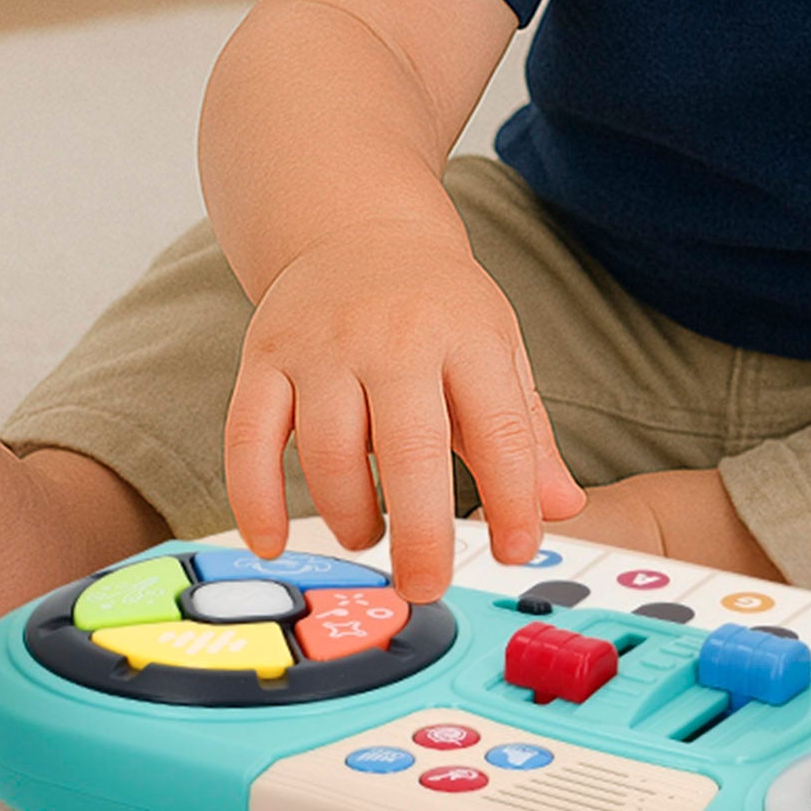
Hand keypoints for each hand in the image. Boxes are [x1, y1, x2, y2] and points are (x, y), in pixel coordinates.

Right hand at [222, 217, 586, 602]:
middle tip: (426, 584)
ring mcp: (323, 343)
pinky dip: (255, 499)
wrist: (359, 226)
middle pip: (411, 450)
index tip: (515, 551)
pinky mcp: (264, 354)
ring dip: (350, 517)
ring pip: (329, 452)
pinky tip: (273, 541)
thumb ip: (527, 434)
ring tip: (369, 537)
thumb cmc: (440, 304)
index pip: (500, 430)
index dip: (513, 499)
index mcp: (468, 334)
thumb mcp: (498, 350)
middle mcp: (395, 335)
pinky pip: (248, 438)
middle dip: (422, 533)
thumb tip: (563, 508)